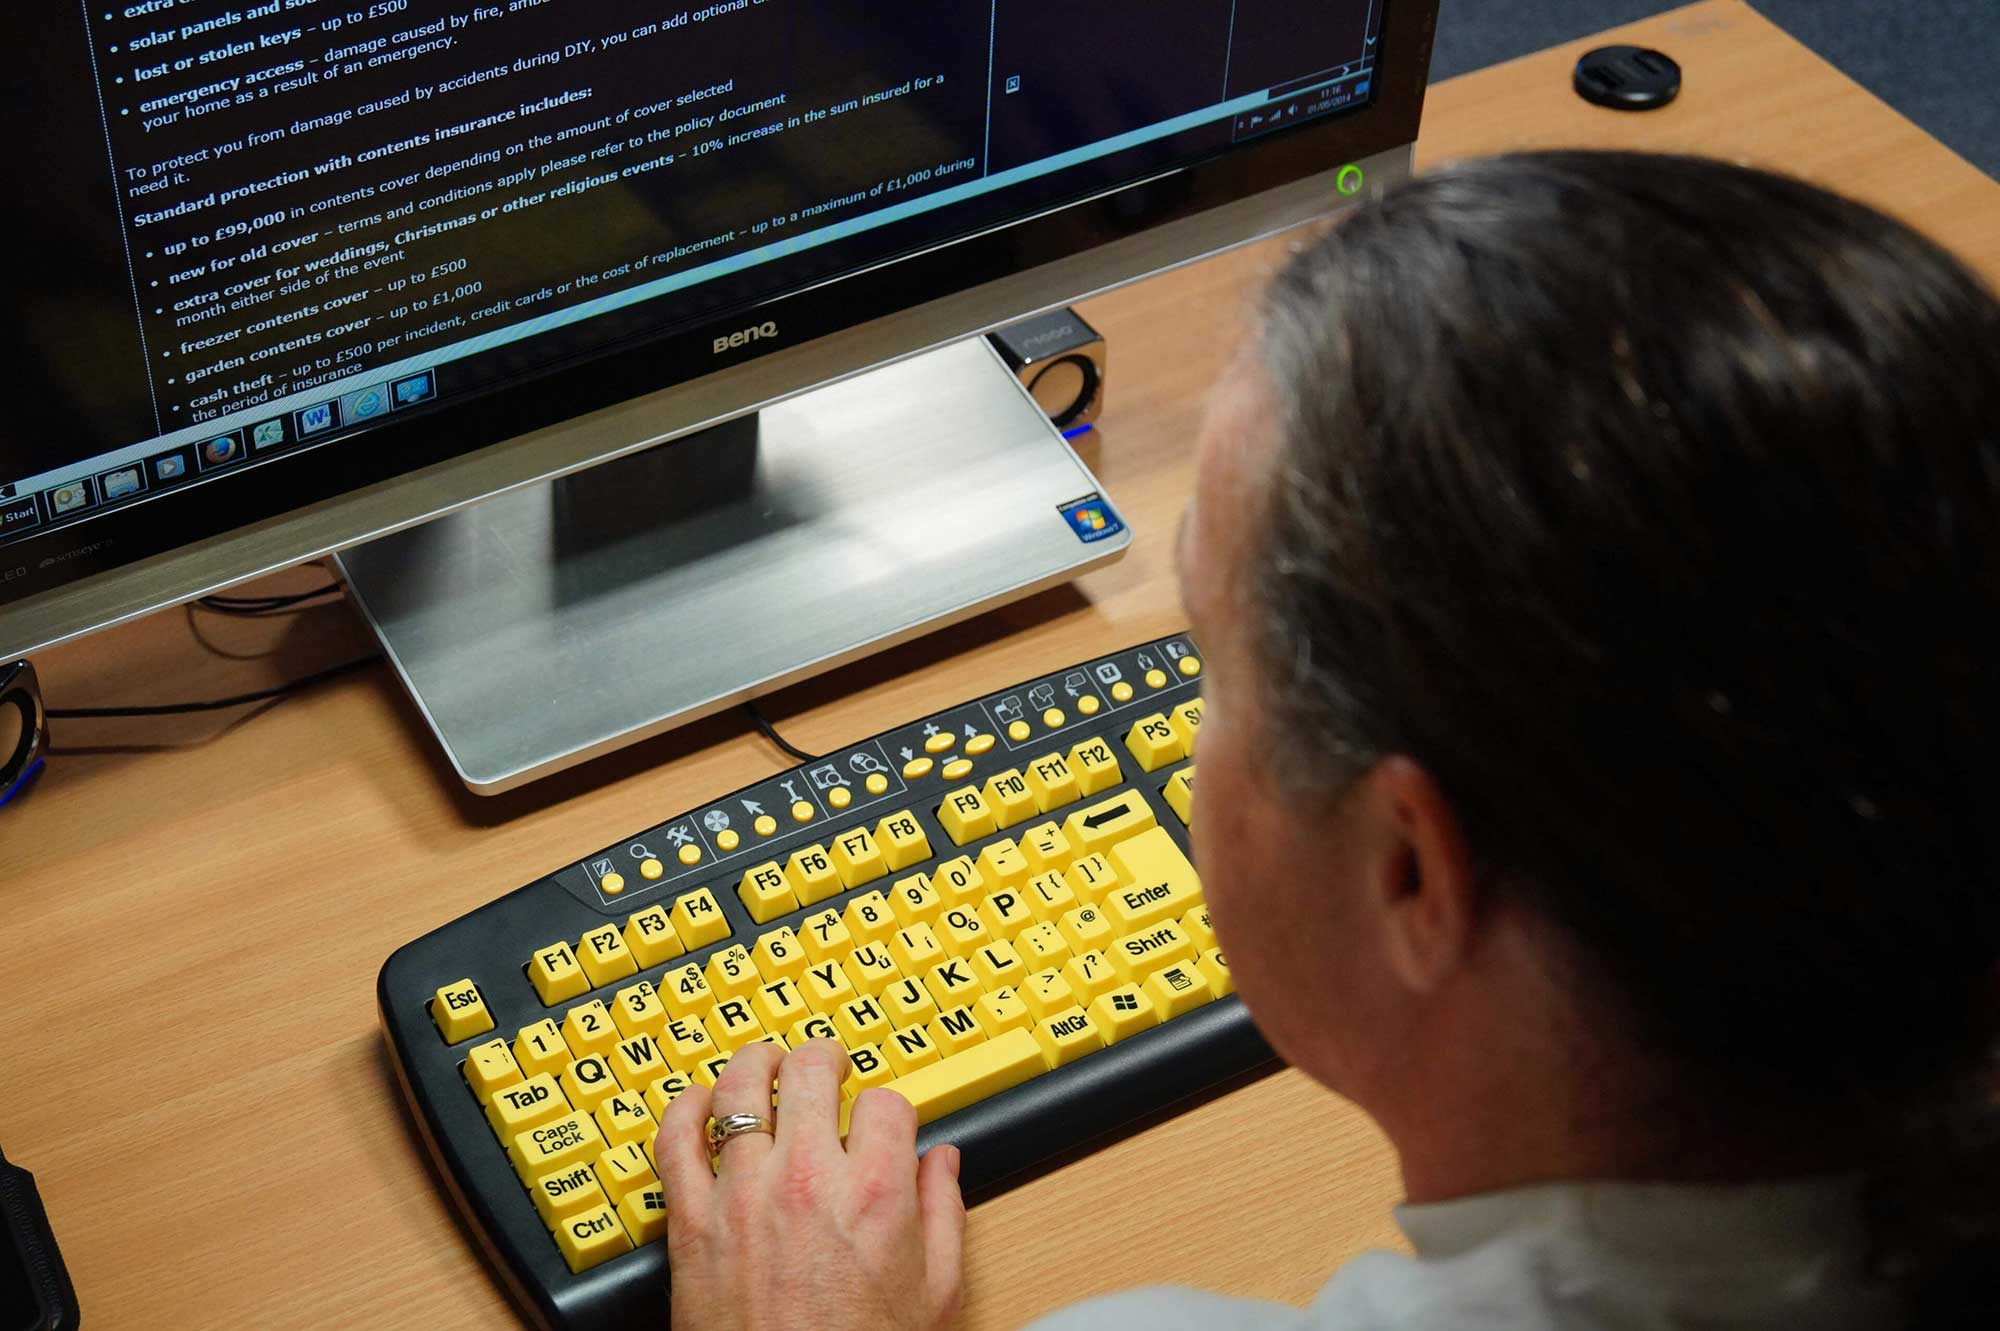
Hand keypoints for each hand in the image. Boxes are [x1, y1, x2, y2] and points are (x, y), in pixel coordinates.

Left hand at [656, 1038, 964, 1330]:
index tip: (882, 1123)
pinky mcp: (690, 1220)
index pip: (885, 1102)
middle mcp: (805, 1179)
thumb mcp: (935, 1295)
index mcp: (874, 1193)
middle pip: (810, 1070)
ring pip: (740, 1088)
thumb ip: (944, 1215)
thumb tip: (943, 1162)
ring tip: (768, 1068)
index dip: (888, 1108)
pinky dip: (685, 1108)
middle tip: (828, 1065)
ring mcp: (741, 1194)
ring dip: (758, 1066)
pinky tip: (701, 1103)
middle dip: (825, 1059)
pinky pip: (675, 1138)